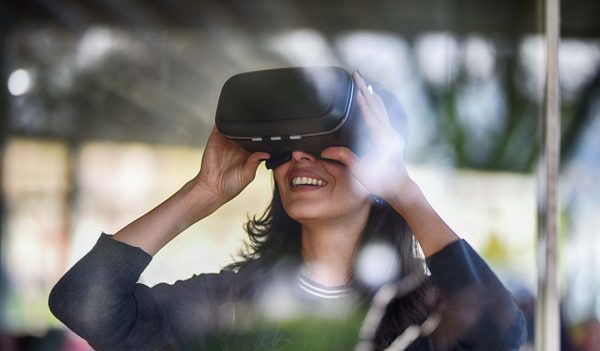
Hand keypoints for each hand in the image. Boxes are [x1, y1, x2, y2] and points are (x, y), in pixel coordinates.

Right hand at [194, 127, 268, 204]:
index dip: (262, 135)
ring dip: (238, 122)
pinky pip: (220, 126)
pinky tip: (229, 121)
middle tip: (256, 123)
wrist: (212, 188)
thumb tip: (266, 154)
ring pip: (234, 126)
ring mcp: (226, 141)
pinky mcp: (215, 138)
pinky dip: (224, 120)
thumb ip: (255, 163)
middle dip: (251, 126)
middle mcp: (238, 146)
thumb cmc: (230, 185)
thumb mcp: (247, 175)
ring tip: (243, 119)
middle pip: (246, 130)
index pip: (257, 140)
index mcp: (248, 153)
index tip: (267, 131)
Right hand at [321, 72, 411, 203]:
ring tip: (363, 81)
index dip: (362, 101)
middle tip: (356, 74)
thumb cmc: (381, 182)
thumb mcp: (360, 171)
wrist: (399, 187)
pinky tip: (373, 99)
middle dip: (365, 88)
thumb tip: (326, 151)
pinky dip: (376, 105)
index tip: (356, 87)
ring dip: (371, 94)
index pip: (370, 115)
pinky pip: (383, 115)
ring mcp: (392, 134)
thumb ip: (344, 157)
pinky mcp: (392, 136)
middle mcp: (389, 134)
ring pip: (381, 108)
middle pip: (376, 106)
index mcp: (382, 140)